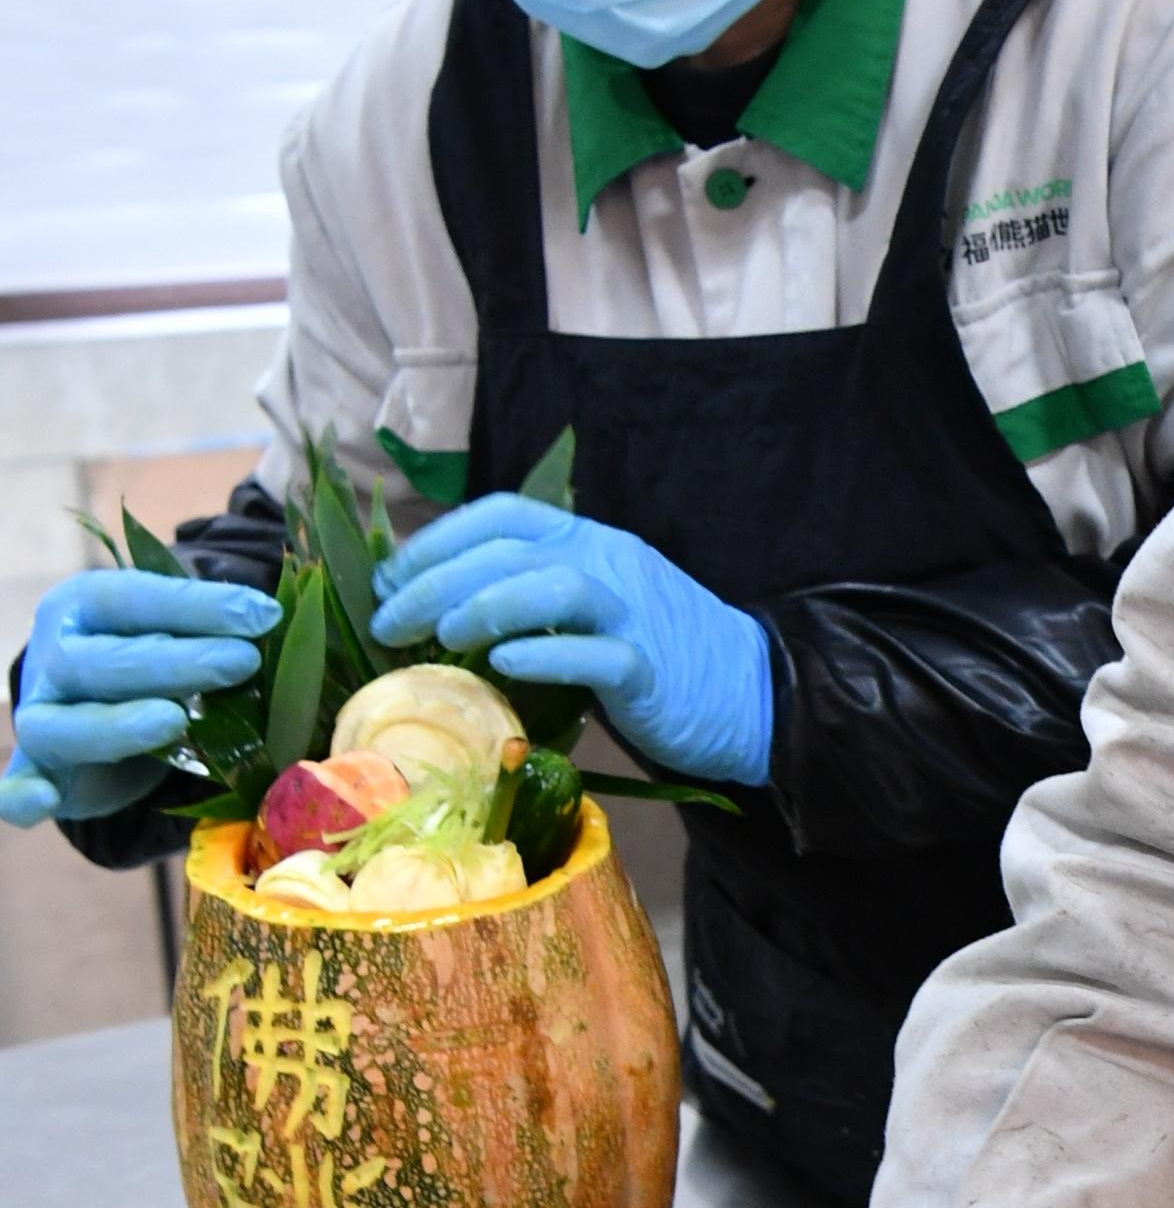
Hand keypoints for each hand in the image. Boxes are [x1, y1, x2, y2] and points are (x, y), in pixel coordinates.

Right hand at [2, 568, 284, 826]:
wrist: (101, 704)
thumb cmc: (153, 658)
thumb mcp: (179, 632)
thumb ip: (212, 629)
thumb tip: (271, 621)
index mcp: (86, 606)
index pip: (135, 598)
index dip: (197, 606)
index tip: (263, 616)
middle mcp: (54, 658)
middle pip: (100, 661)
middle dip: (173, 663)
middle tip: (241, 662)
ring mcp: (41, 716)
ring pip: (62, 724)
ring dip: (116, 725)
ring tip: (172, 722)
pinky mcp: (39, 771)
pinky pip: (14, 787)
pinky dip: (19, 795)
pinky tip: (42, 800)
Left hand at [373, 493, 771, 783]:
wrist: (752, 692)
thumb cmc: (658, 654)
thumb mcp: (594, 606)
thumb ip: (534, 594)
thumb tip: (439, 606)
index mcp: (590, 541)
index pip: (504, 515)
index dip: (438, 539)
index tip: (387, 578)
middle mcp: (610, 563)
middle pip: (513, 550)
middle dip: (437, 579)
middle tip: (388, 620)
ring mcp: (633, 613)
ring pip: (556, 585)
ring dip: (488, 604)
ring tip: (442, 634)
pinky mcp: (651, 668)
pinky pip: (597, 654)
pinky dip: (546, 655)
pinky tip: (505, 666)